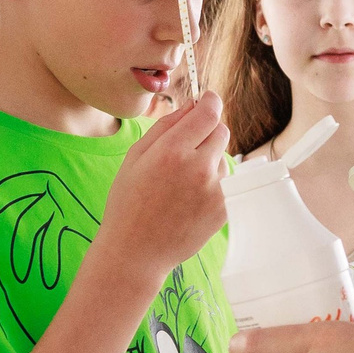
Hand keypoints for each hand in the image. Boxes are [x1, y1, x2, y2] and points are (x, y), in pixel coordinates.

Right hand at [97, 91, 230, 279]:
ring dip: (209, 160)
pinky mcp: (224, 208)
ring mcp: (215, 190)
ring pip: (223, 158)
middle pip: (221, 131)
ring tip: (182, 183)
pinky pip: (226, 182)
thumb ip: (164, 126)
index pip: (208, 112)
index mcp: (172, 151)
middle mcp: (198, 167)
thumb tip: (190, 106)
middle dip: (207, 132)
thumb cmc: (128, 204)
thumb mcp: (134, 158)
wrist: (136, 252)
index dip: (210, 102)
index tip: (208, 100)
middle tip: (187, 148)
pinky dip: (212, 184)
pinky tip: (189, 198)